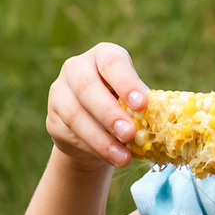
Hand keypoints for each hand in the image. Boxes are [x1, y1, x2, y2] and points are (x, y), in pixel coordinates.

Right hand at [46, 42, 150, 170]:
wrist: (96, 128)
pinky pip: (71, 135)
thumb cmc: (125, 106)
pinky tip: (111, 158)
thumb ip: (143, 105)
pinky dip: (94, 149)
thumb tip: (162, 120)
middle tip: (130, 134)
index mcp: (103, 56)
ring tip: (123, 158)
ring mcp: (59, 92)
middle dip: (110, 113)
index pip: (112, 62)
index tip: (142, 105)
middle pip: (86, 86)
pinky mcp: (52, 119)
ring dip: (101, 139)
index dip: (126, 83)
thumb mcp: (135, 100)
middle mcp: (76, 68)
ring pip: (74, 115)